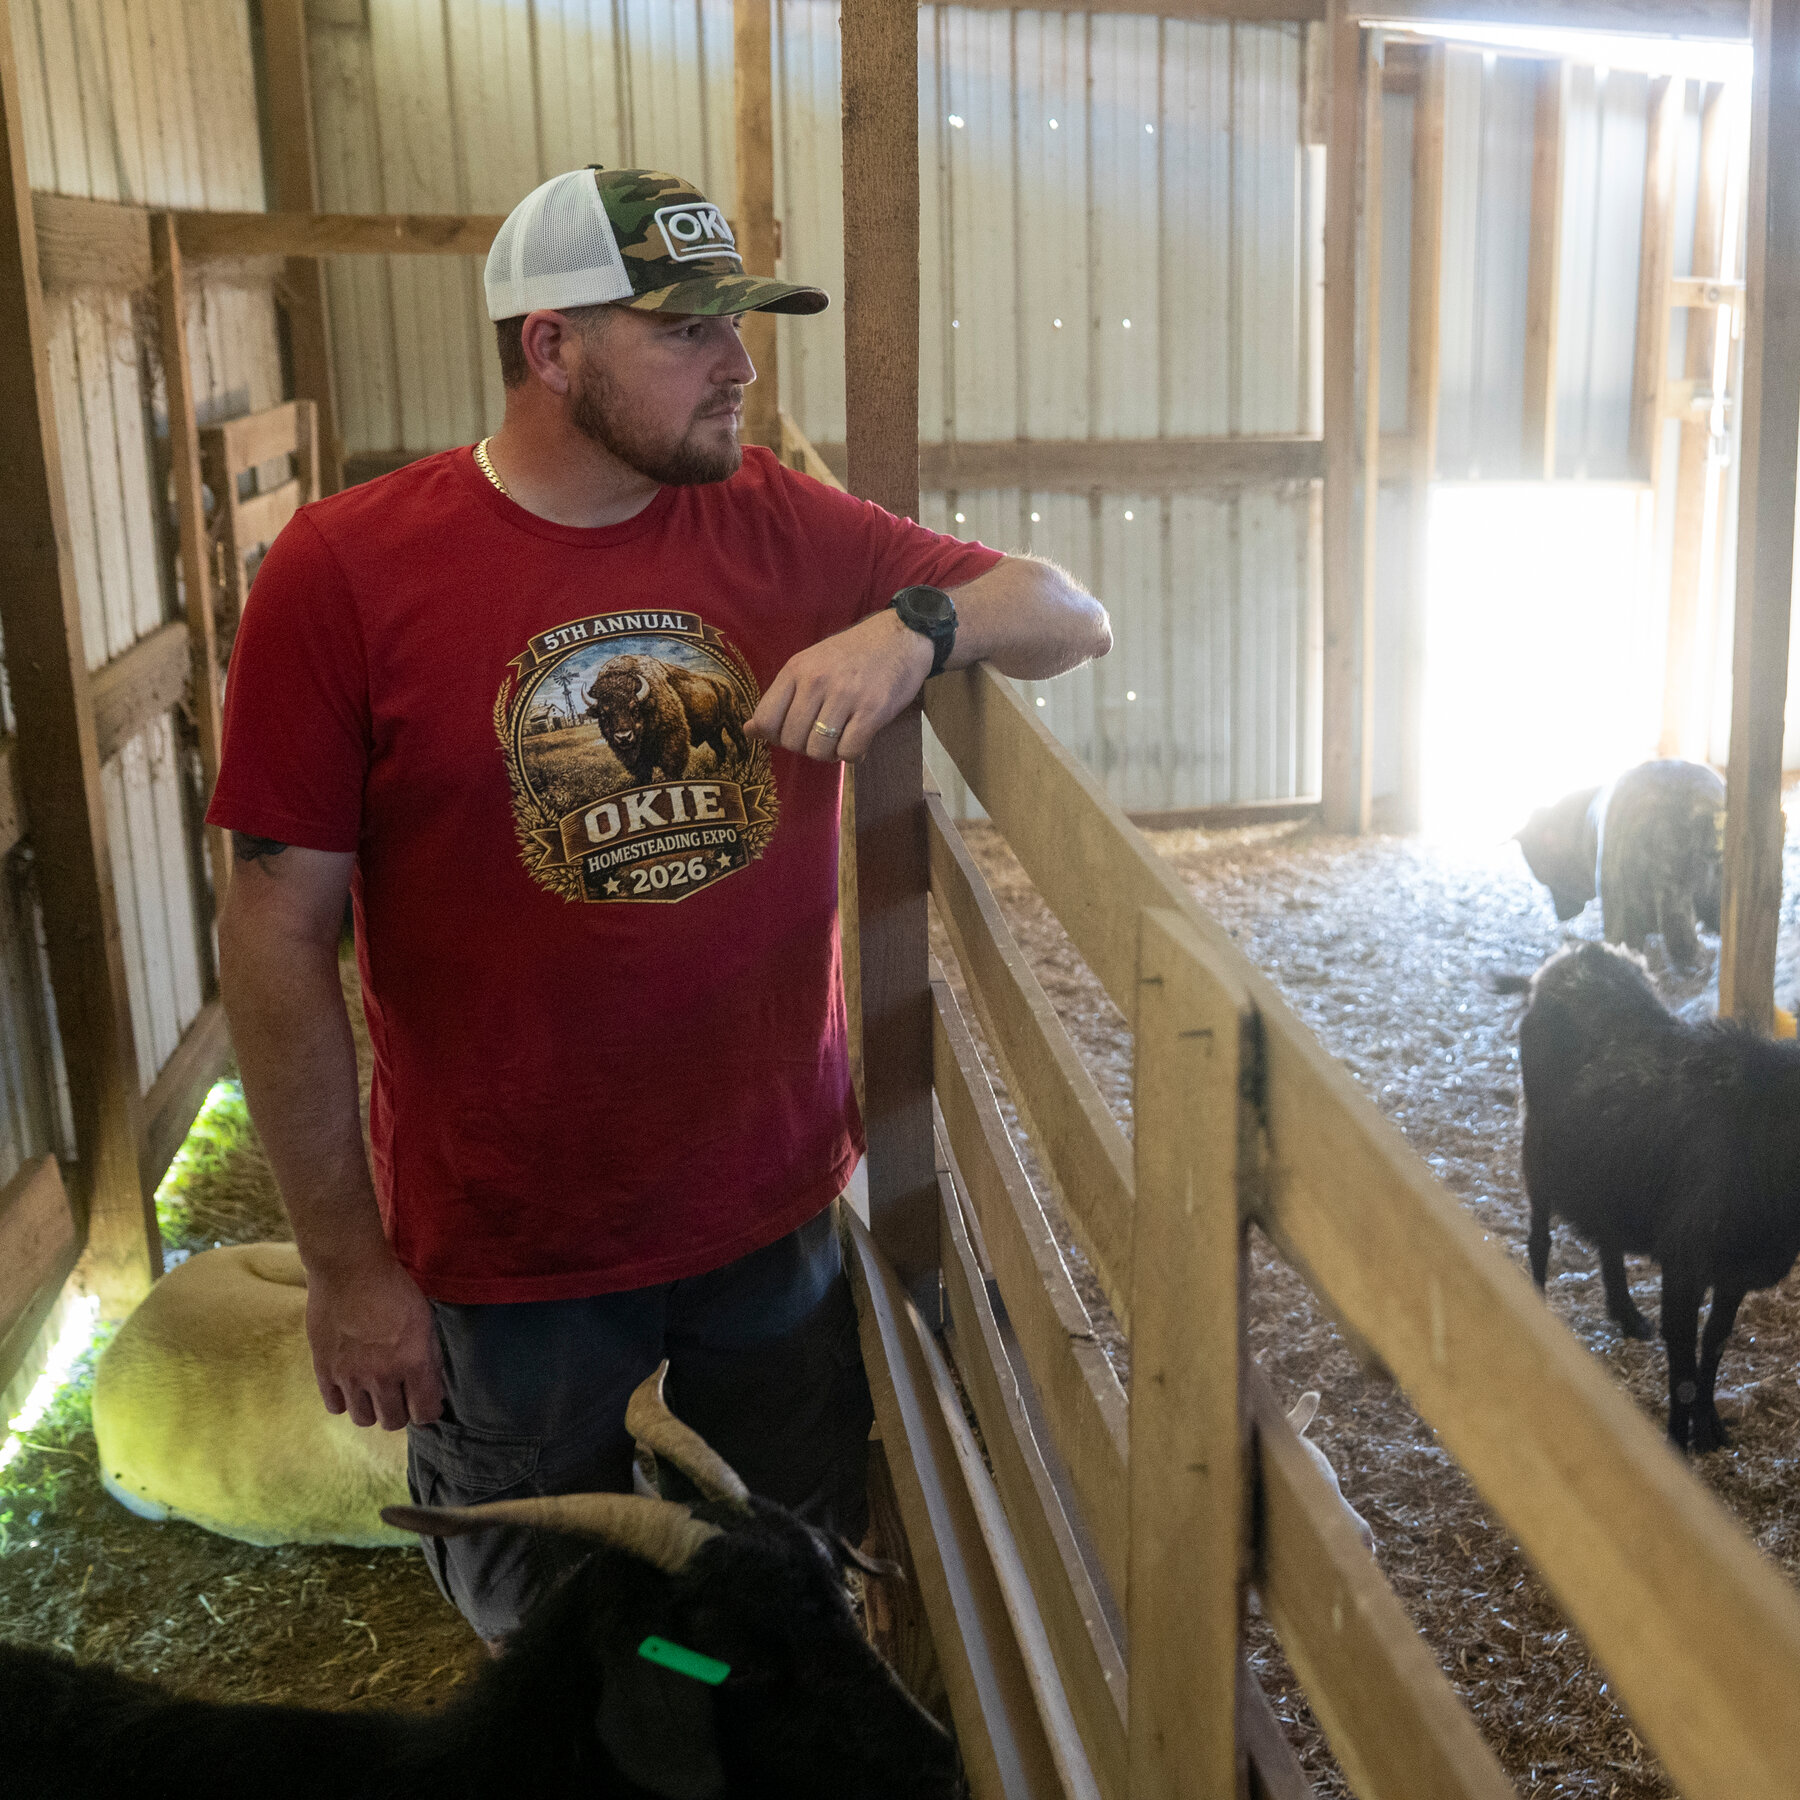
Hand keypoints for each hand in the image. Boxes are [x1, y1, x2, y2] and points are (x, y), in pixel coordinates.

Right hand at [304, 1250, 444, 1429]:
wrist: (350, 1269)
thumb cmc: (394, 1288)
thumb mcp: (425, 1320)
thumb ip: (429, 1358)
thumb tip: (431, 1389)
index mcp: (413, 1362)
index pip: (425, 1413)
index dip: (428, 1410)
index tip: (425, 1402)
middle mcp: (382, 1376)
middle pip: (393, 1421)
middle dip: (401, 1411)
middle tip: (400, 1395)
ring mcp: (350, 1376)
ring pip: (364, 1420)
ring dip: (373, 1409)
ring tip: (375, 1392)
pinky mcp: (325, 1371)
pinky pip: (336, 1407)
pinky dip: (345, 1401)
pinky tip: (351, 1385)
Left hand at [746, 609, 934, 762]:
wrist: (901, 636)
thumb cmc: (852, 654)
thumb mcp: (810, 664)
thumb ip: (782, 697)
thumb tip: (749, 731)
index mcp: (796, 669)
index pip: (765, 719)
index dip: (774, 736)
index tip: (791, 732)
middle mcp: (816, 681)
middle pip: (792, 740)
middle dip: (805, 746)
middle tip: (822, 735)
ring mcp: (845, 696)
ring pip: (819, 750)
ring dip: (829, 753)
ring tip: (841, 738)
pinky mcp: (873, 710)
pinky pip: (849, 752)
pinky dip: (852, 754)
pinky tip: (859, 739)